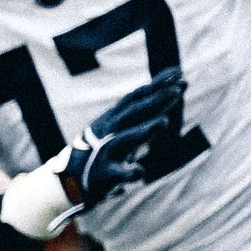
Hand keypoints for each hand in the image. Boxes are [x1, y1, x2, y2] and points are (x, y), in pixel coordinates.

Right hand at [61, 70, 186, 206]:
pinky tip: (140, 171)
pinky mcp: (106, 175)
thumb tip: (176, 90)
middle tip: (177, 90)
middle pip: (135, 112)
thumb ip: (149, 111)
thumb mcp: (124, 126)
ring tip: (164, 122)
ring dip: (144, 130)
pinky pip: (119, 174)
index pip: (138, 97)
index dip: (158, 84)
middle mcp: (111, 131)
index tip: (178, 72)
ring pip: (126, 138)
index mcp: (116, 118)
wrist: (72, 177)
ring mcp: (107, 152)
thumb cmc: (105, 149)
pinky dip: (129, 173)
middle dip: (155, 101)